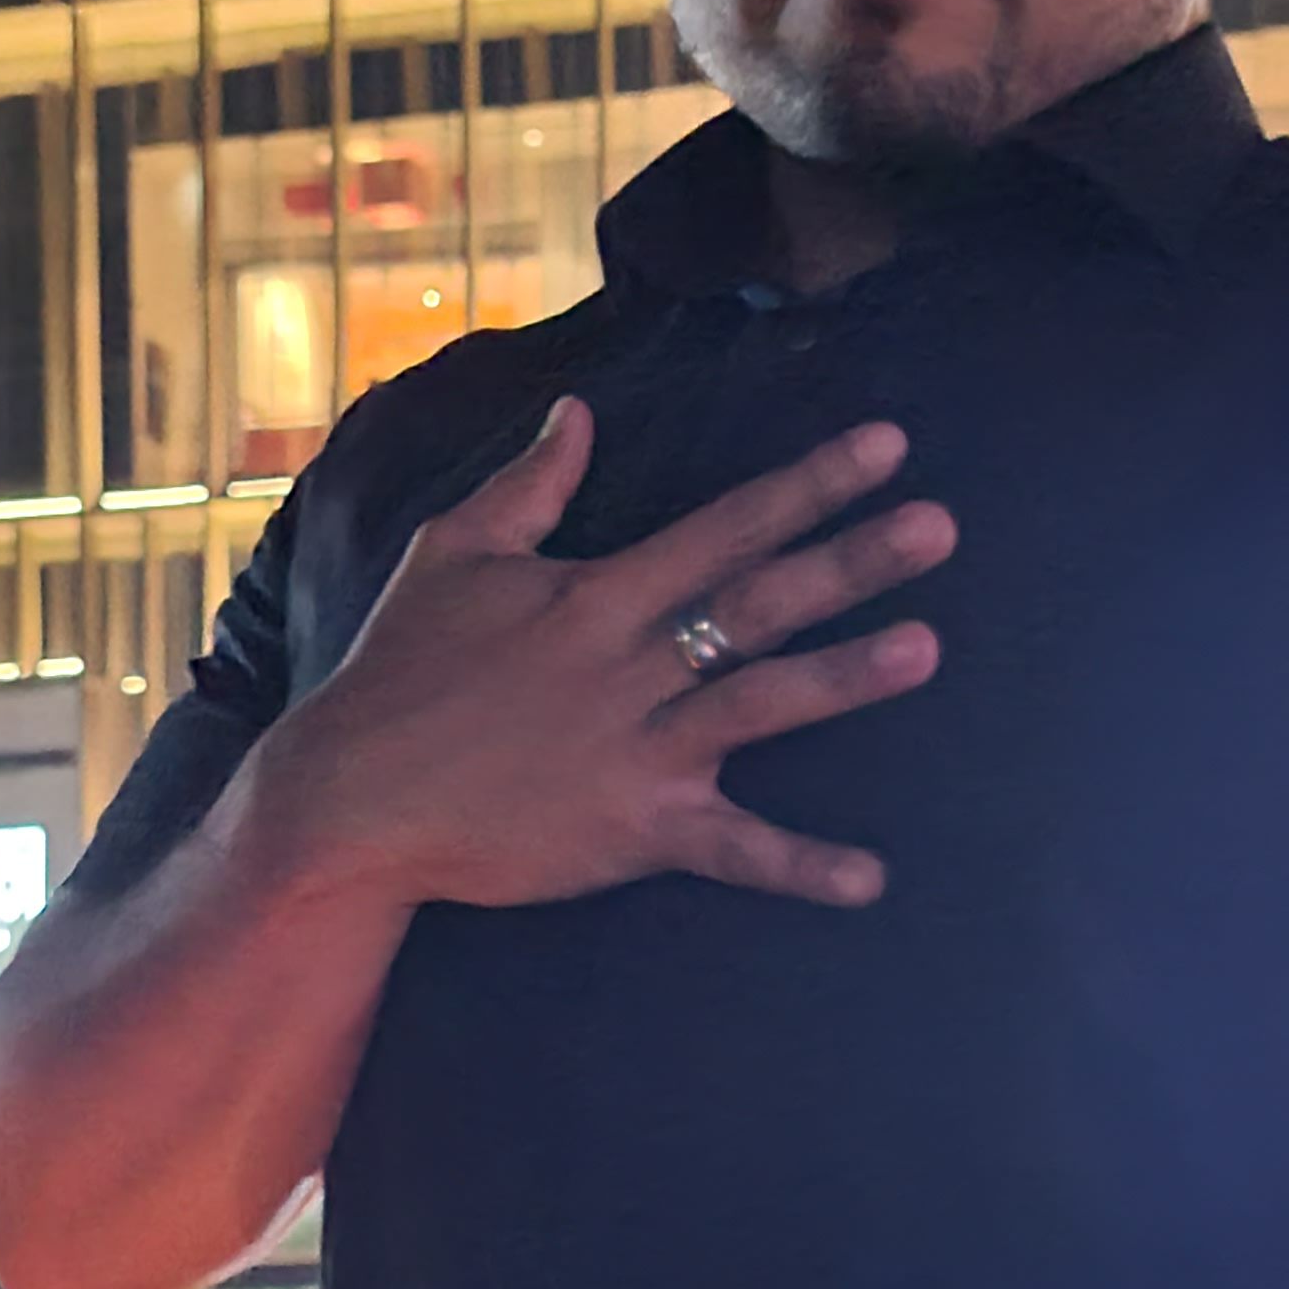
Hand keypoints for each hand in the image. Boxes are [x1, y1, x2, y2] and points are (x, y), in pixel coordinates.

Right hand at [260, 401, 952, 914]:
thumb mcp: (451, 556)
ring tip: (928, 649)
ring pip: (758, 704)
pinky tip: (871, 877)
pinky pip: (730, 849)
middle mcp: (628, 663)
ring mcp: (637, 748)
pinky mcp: (633, 829)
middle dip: (852, 559)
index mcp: (596, 594)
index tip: (885, 448)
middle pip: (758, 601)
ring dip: (845, 678)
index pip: (724, 526)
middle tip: (940, 525)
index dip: (808, 484)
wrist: (348, 798)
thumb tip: (578, 411)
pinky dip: (799, 866)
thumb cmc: (399, 672)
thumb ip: (529, 485)